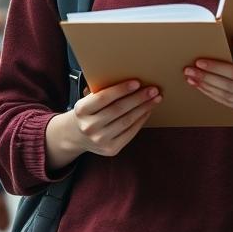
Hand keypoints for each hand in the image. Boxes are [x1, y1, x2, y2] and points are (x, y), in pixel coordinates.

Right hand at [45, 80, 160, 169]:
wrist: (77, 136)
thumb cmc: (87, 113)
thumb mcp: (87, 101)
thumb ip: (101, 92)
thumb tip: (129, 83)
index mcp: (81, 110)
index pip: (103, 98)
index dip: (121, 90)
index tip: (137, 82)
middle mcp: (89, 126)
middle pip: (118, 109)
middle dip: (138, 98)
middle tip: (153, 90)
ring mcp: (100, 140)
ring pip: (127, 121)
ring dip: (143, 109)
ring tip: (155, 99)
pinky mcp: (111, 149)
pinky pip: (130, 133)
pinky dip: (141, 120)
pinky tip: (147, 111)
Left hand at [185, 37, 232, 117]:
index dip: (216, 68)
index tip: (199, 62)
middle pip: (228, 87)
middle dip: (206, 79)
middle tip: (188, 71)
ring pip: (227, 98)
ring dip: (207, 89)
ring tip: (191, 80)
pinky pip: (231, 104)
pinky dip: (215, 96)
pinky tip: (204, 88)